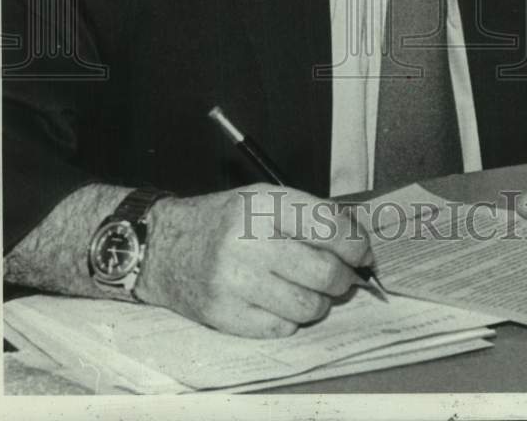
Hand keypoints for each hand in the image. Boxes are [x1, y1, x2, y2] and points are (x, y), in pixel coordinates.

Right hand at [136, 184, 372, 337]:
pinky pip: (281, 328)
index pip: (328, 227)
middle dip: (345, 279)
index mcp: (263, 204)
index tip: (363, 254)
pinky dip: (291, 320)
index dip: (356, 245)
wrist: (163, 245)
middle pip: (324, 272)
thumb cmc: (225, 220)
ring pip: (307, 306)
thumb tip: (357, 242)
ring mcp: (234, 281)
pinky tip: (281, 303)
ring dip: (320, 302)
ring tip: (311, 291)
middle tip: (344, 278)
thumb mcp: (264, 198)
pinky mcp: (223, 315)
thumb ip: (310, 215)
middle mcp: (248, 241)